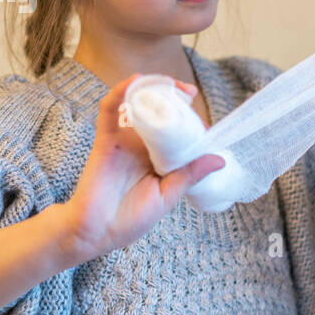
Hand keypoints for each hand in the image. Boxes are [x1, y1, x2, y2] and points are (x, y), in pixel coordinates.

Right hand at [61, 73, 223, 260]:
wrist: (94, 233)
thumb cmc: (129, 219)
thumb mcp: (167, 196)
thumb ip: (189, 175)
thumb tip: (220, 159)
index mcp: (159, 159)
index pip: (177, 134)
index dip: (191, 123)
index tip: (205, 123)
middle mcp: (142, 146)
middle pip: (158, 114)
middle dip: (174, 99)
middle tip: (189, 91)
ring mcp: (124, 141)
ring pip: (137, 106)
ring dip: (151, 90)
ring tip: (169, 83)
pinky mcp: (106, 140)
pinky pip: (110, 111)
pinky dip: (120, 93)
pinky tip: (134, 81)